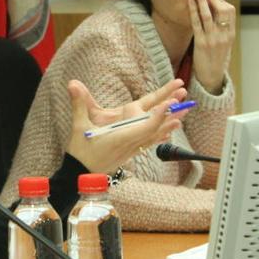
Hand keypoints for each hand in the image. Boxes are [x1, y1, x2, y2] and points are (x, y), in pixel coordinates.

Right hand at [65, 79, 188, 174]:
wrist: (82, 175)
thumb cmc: (80, 151)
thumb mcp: (78, 126)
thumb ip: (79, 104)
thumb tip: (72, 83)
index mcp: (119, 136)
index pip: (144, 125)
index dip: (159, 114)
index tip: (170, 102)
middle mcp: (130, 143)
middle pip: (155, 128)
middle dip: (170, 114)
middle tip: (186, 102)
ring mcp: (133, 149)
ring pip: (156, 135)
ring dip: (170, 123)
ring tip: (184, 112)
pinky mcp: (132, 152)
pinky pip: (151, 141)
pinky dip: (162, 133)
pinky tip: (170, 129)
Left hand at [188, 0, 234, 93]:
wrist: (211, 77)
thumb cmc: (217, 59)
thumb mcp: (225, 43)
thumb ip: (223, 28)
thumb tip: (218, 11)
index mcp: (231, 34)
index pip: (230, 12)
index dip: (221, 0)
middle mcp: (223, 35)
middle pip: (222, 10)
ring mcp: (212, 39)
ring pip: (208, 15)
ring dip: (202, 1)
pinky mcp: (201, 43)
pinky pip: (197, 24)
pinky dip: (193, 11)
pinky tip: (190, 2)